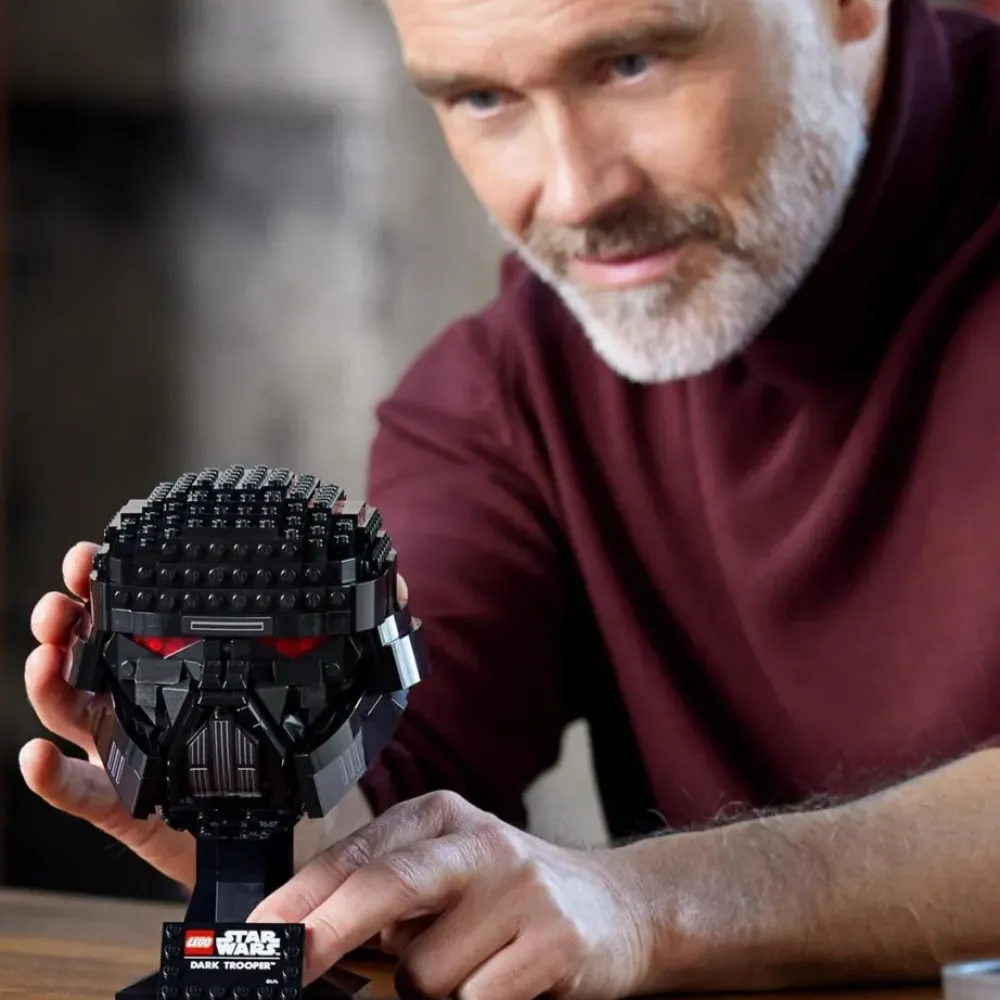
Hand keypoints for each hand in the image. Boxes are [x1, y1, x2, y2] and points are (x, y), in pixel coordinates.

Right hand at [20, 546, 411, 889]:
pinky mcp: (124, 804)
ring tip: (45, 656)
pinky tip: (39, 757)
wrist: (269, 835)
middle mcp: (143, 700)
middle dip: (68, 616)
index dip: (108, 581)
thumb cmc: (280, 755)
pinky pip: (79, 791)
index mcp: (181, 666)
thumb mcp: (318, 691)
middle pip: (88, 649)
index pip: (136, 614)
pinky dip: (50, 776)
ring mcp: (126, 749)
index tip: (94, 553)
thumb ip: (354, 640)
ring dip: (47, 679)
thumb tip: (396, 591)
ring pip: (71, 708)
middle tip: (65, 595)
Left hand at [248, 790, 653, 999]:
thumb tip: (307, 940)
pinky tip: (502, 983)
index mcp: (439, 818)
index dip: (298, 899)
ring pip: (427, 970)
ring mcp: (519, 887)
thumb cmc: (512, 896)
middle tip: (293, 966)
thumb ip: (387, 896)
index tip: (256, 937)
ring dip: (430, 991)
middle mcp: (477, 841)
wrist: (619, 907)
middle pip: (386, 885)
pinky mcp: (552, 938)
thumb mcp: (447, 874)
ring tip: (470, 967)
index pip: (354, 854)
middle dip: (327, 932)